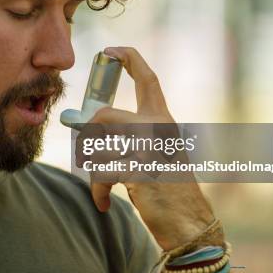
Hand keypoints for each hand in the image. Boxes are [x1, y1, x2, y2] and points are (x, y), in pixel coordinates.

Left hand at [88, 47, 219, 250]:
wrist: (188, 222)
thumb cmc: (167, 188)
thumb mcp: (154, 153)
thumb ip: (128, 136)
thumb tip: (84, 125)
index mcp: (164, 120)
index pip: (149, 79)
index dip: (130, 59)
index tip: (110, 49)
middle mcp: (159, 127)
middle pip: (104, 114)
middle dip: (88, 135)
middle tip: (86, 153)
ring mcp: (150, 147)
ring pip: (96, 146)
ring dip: (94, 171)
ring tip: (105, 186)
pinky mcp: (139, 169)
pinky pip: (100, 173)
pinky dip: (98, 191)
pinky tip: (105, 203)